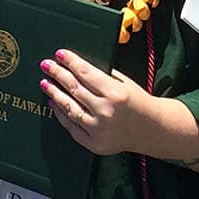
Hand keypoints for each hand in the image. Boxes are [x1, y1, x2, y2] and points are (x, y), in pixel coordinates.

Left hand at [39, 49, 154, 155]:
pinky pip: (73, 127)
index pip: (85, 73)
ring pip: (70, 108)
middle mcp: (106, 111)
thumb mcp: (122, 82)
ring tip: (45, 83)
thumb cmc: (137, 101)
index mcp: (114, 93)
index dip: (70, 62)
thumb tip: (75, 66)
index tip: (59, 54)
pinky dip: (61, 115)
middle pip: (74, 89)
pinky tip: (54, 103)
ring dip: (55, 93)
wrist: (152, 129)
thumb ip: (100, 76)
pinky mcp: (95, 144)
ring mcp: (99, 129)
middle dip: (57, 74)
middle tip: (46, 65)